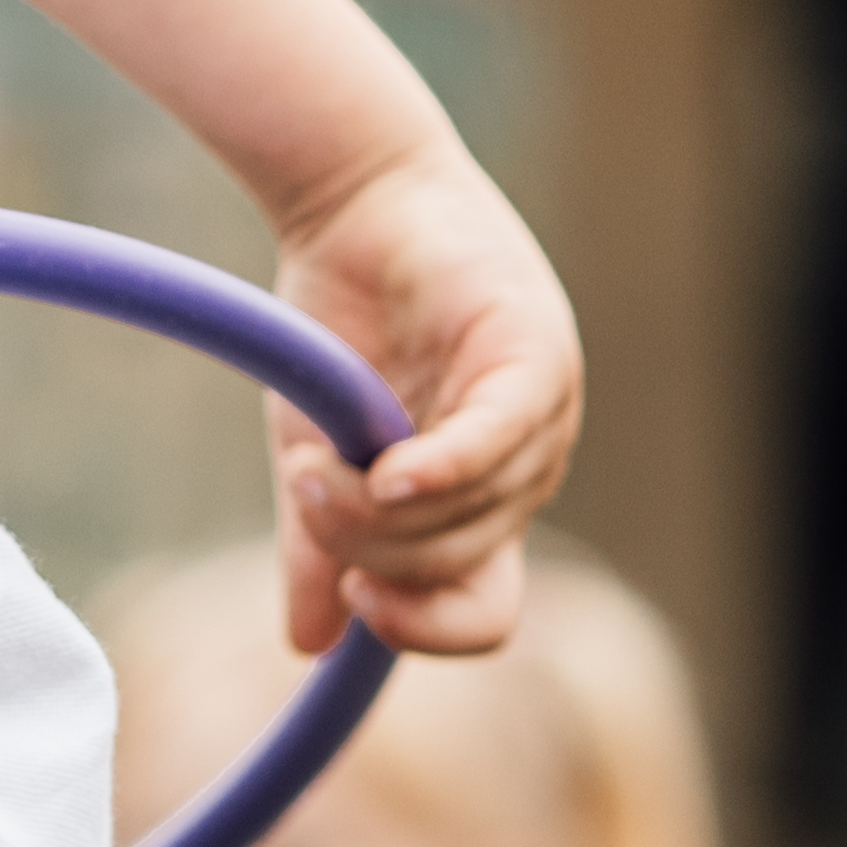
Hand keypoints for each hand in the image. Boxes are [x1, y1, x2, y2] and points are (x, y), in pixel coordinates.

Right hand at [262, 141, 581, 660]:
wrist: (352, 200)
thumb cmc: (342, 324)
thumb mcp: (317, 452)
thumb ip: (322, 544)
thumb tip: (307, 646)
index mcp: (482, 508)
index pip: (483, 613)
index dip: (423, 630)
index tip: (349, 602)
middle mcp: (525, 472)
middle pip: (458, 565)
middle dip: (371, 550)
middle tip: (305, 493)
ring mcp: (541, 417)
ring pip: (471, 514)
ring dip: (380, 509)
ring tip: (311, 461)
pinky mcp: (536, 355)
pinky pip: (500, 439)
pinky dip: (445, 470)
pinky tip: (388, 473)